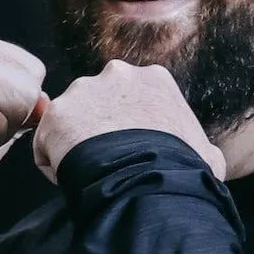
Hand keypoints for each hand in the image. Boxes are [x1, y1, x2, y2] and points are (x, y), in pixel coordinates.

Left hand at [33, 61, 226, 183]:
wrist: (148, 180)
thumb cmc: (181, 169)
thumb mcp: (205, 151)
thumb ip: (198, 144)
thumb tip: (208, 158)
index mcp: (152, 79)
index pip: (126, 101)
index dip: (123, 130)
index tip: (126, 152)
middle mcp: (115, 74)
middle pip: (94, 105)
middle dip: (95, 131)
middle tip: (105, 161)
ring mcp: (82, 91)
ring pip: (67, 124)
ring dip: (73, 146)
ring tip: (90, 172)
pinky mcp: (56, 115)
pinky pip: (45, 146)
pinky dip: (53, 165)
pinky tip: (72, 178)